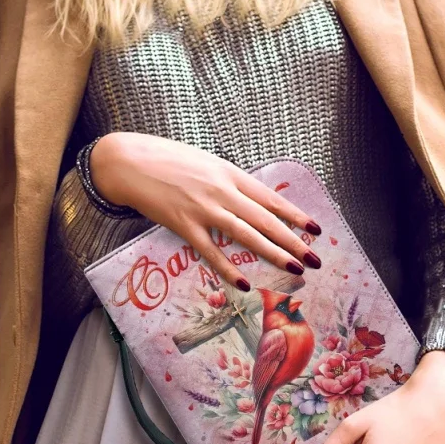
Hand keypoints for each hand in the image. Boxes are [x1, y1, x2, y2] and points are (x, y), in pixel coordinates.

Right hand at [89, 132, 321, 289]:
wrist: (129, 161)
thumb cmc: (167, 160)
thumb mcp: (205, 163)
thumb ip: (228, 182)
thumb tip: (251, 201)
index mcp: (229, 174)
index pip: (270, 198)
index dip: (295, 215)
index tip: (315, 229)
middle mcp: (221, 191)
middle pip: (265, 220)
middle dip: (294, 241)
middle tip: (315, 259)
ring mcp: (203, 209)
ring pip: (246, 235)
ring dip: (273, 254)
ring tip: (295, 268)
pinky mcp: (183, 225)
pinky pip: (211, 252)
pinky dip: (228, 269)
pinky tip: (245, 283)